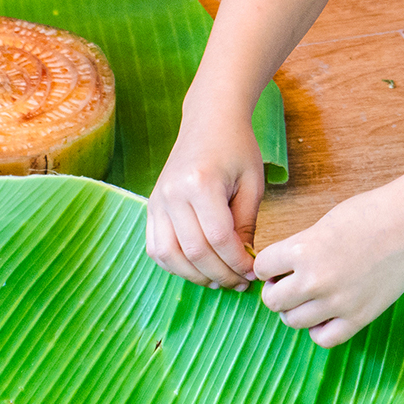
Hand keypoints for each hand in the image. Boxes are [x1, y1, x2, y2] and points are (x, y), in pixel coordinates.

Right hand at [146, 108, 264, 289]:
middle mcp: (173, 193)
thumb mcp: (252, 185)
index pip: (218, 238)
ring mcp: (157, 200)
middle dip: (220, 274)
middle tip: (239, 283)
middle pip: (194, 252)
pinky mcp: (151, 206)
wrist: (210, 121)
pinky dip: (173, 265)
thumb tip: (243, 264)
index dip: (237, 263)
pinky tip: (195, 268)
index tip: (252, 273)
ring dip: (195, 276)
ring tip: (218, 280)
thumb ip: (245, 225)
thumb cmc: (236, 149)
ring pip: (169, 256)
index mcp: (201, 184)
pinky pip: (154, 248)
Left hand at [254, 184, 403, 347]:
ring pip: (293, 321)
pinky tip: (326, 314)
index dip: (268, 266)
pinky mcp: (360, 317)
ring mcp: (338, 302)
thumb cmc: (370, 214)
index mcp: (302, 250)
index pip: (261, 268)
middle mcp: (315, 279)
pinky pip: (324, 338)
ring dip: (295, 310)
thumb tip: (282, 269)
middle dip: (277, 290)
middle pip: (272, 300)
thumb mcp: (323, 224)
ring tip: (309, 298)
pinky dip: (319, 329)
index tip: (278, 266)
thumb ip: (299, 249)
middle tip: (290, 282)